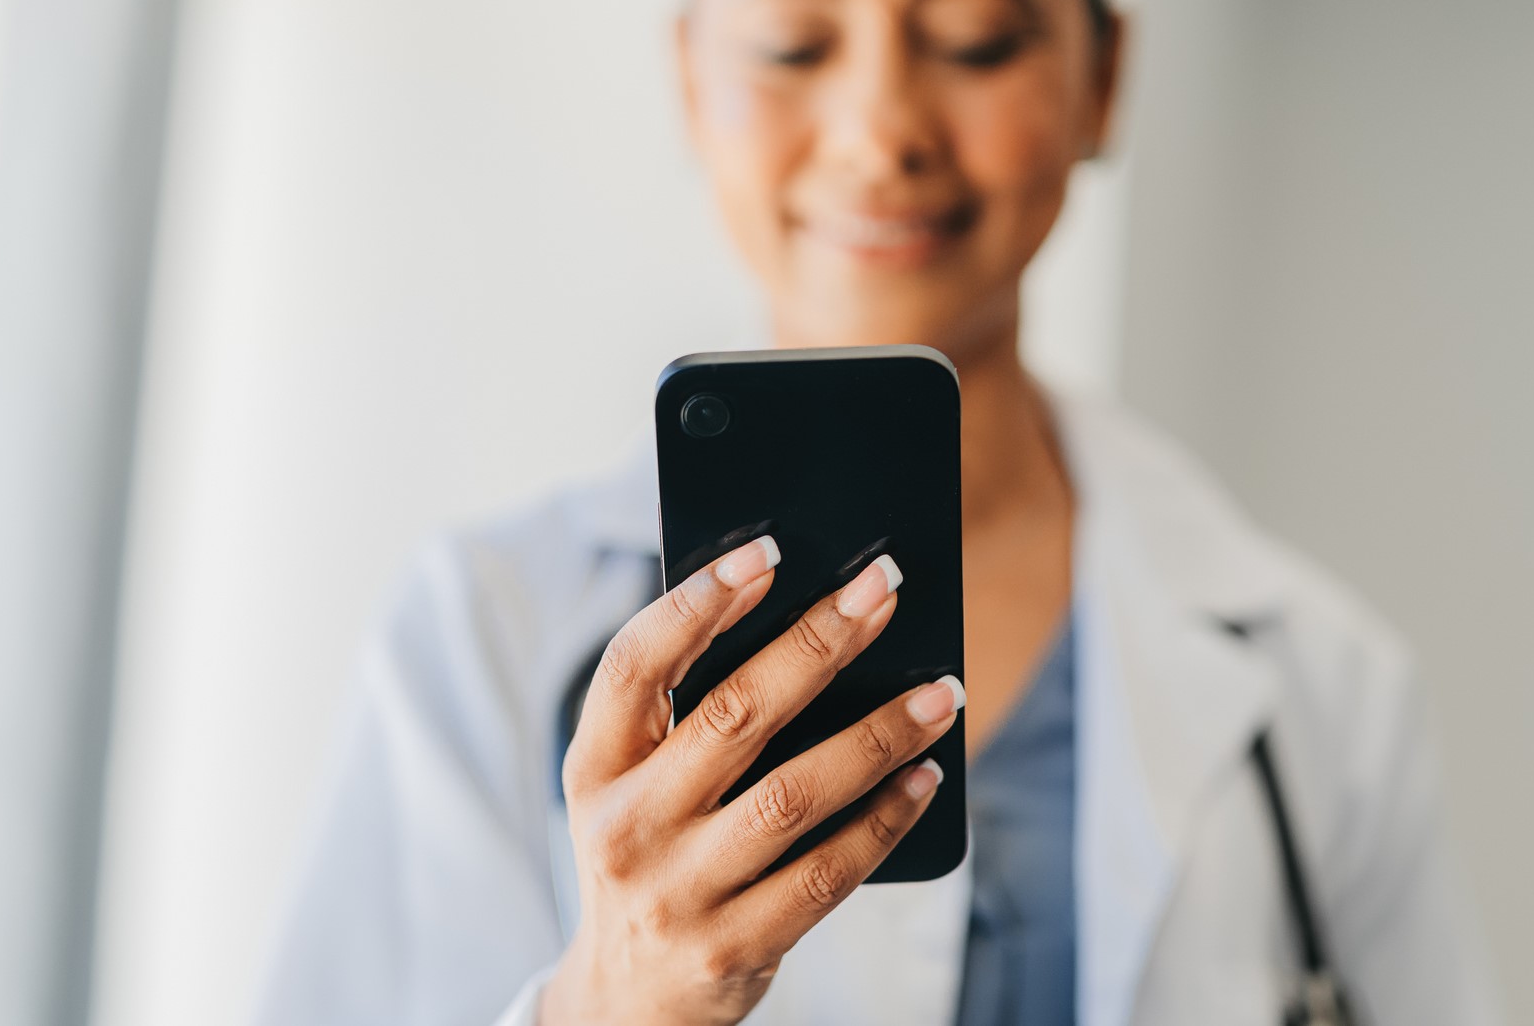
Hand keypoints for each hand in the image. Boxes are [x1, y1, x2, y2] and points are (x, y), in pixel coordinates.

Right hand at [539, 536, 962, 1025]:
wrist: (627, 1003)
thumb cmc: (651, 856)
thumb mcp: (632, 787)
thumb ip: (685, 715)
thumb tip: (806, 621)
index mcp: (593, 768)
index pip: (634, 666)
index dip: (697, 604)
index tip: (767, 552)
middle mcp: (626, 827)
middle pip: (734, 716)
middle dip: (817, 642)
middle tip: (883, 588)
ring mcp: (679, 892)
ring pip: (794, 794)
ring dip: (878, 732)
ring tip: (939, 693)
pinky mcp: (735, 947)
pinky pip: (829, 872)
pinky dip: (885, 817)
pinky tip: (926, 777)